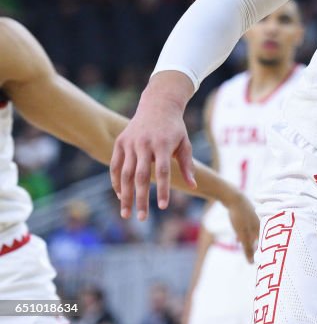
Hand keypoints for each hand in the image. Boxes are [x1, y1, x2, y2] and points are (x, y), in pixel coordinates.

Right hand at [111, 77, 194, 220]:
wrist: (158, 105)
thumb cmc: (175, 128)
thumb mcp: (185, 143)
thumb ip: (187, 165)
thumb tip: (194, 186)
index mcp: (162, 144)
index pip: (163, 171)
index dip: (162, 189)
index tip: (163, 207)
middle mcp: (144, 144)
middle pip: (140, 176)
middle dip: (140, 199)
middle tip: (141, 218)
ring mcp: (130, 143)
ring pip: (125, 174)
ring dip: (124, 195)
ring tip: (126, 213)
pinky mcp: (120, 142)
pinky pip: (115, 166)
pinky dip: (116, 181)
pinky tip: (120, 195)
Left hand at [225, 192, 260, 263]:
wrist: (233, 197)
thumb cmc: (239, 216)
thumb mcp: (242, 234)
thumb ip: (247, 248)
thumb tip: (252, 263)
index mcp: (262, 227)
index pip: (266, 244)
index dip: (264, 253)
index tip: (261, 262)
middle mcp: (261, 222)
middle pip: (260, 239)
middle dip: (257, 249)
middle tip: (254, 258)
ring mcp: (254, 218)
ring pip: (254, 233)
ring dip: (250, 242)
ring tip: (246, 250)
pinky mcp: (248, 215)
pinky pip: (248, 228)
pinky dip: (245, 235)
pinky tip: (238, 238)